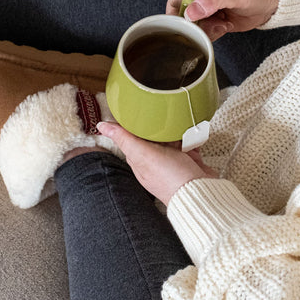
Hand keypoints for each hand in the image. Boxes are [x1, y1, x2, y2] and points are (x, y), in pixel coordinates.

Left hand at [97, 121, 216, 204]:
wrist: (199, 192)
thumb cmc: (170, 178)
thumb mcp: (143, 154)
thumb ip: (124, 138)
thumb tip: (101, 126)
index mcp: (139, 159)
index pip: (132, 135)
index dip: (134, 122)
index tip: (137, 108)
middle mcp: (155, 160)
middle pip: (154, 134)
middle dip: (160, 125)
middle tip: (164, 119)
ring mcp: (172, 161)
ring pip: (173, 137)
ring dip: (178, 131)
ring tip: (181, 130)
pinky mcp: (189, 161)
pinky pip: (189, 144)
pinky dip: (192, 140)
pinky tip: (192, 140)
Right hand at [166, 0, 277, 40]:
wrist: (269, 1)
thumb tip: (191, 12)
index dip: (182, 7)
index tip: (194, 18)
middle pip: (179, 11)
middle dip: (196, 22)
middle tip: (215, 21)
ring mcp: (198, 5)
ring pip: (188, 24)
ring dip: (206, 28)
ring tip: (224, 21)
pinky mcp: (205, 19)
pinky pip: (199, 31)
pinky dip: (211, 33)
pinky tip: (225, 24)